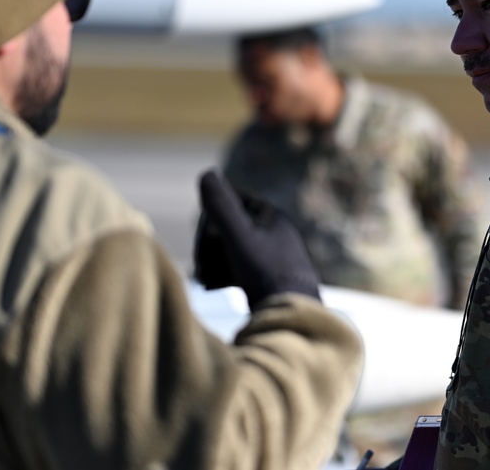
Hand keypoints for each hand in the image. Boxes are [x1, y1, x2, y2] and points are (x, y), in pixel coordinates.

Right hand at [195, 170, 319, 308]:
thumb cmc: (265, 272)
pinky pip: (240, 269)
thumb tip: (206, 173)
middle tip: (198, 265)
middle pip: (230, 228)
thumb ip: (221, 205)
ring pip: (233, 250)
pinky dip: (223, 274)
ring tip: (203, 279)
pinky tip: (213, 286)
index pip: (232, 202)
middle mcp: (276, 233)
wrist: (291, 316)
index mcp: (272, 216)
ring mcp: (275, 257)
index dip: (211, 217)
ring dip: (213, 261)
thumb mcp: (238, 235)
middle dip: (209, 244)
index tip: (202, 239)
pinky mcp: (271, 280)